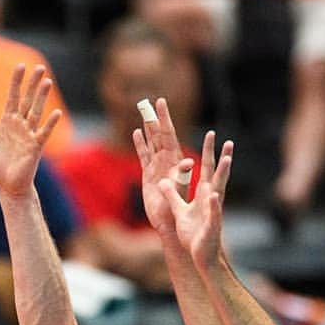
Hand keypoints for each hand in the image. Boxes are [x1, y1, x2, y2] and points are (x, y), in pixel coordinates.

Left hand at [0, 64, 60, 195]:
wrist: (6, 187)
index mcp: (7, 123)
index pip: (12, 98)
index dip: (15, 82)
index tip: (20, 66)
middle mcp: (19, 126)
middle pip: (27, 100)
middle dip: (32, 84)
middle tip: (39, 67)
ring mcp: (28, 136)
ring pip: (36, 113)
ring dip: (41, 98)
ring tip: (47, 81)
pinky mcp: (34, 149)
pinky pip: (42, 134)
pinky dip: (49, 124)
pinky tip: (56, 113)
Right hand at [132, 96, 188, 235]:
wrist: (169, 223)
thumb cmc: (178, 209)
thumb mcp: (182, 191)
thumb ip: (183, 177)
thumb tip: (188, 163)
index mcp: (175, 160)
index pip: (169, 134)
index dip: (164, 118)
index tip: (161, 102)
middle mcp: (167, 160)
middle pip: (159, 135)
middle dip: (155, 118)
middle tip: (150, 101)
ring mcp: (158, 167)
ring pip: (151, 142)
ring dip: (147, 128)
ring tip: (142, 112)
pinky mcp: (149, 175)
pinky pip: (144, 156)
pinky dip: (140, 144)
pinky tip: (136, 133)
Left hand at [158, 128, 232, 271]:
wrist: (200, 255)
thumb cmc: (193, 234)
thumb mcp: (179, 211)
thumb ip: (172, 195)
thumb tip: (163, 181)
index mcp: (203, 195)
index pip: (207, 169)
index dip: (209, 152)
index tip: (211, 135)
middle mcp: (211, 200)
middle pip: (217, 175)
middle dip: (221, 157)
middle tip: (227, 140)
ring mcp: (213, 211)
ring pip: (219, 190)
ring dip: (223, 175)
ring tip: (227, 159)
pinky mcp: (211, 225)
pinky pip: (212, 213)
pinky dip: (212, 205)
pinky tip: (212, 195)